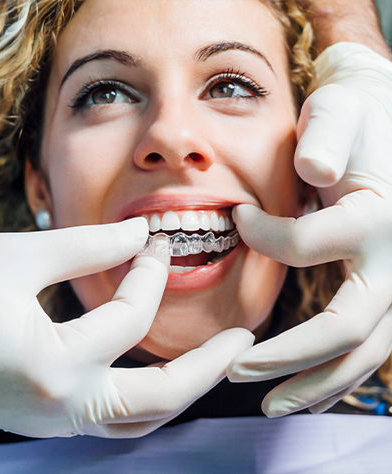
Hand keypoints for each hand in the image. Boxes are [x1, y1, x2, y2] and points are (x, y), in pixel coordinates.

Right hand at [0, 218, 252, 442]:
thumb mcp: (14, 257)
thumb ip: (83, 246)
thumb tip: (137, 233)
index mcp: (55, 365)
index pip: (128, 316)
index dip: (147, 270)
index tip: (153, 237)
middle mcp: (64, 408)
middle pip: (160, 398)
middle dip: (209, 367)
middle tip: (245, 340)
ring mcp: (56, 423)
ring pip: (141, 420)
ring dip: (182, 389)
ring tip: (212, 360)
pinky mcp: (46, 422)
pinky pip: (113, 419)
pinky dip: (144, 395)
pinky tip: (155, 366)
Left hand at [227, 43, 391, 415]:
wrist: (380, 119)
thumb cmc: (352, 117)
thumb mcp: (338, 113)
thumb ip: (327, 138)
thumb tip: (313, 172)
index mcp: (378, 216)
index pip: (309, 246)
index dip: (264, 237)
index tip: (235, 218)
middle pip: (348, 328)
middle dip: (289, 357)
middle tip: (236, 370)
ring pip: (364, 353)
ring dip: (314, 383)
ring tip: (271, 404)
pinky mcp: (384, 290)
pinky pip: (365, 344)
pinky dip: (334, 373)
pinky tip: (303, 390)